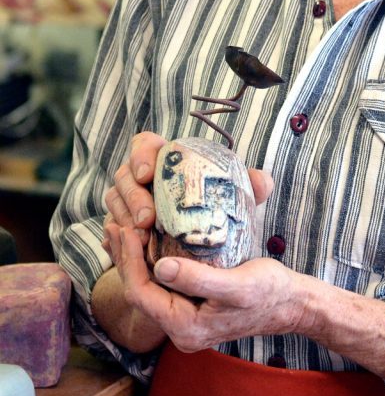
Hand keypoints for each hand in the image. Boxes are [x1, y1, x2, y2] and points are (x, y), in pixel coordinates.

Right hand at [102, 131, 273, 260]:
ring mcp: (124, 202)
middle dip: (133, 196)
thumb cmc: (213, 208)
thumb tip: (263, 181)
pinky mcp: (118, 226)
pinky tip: (131, 250)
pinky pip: (111, 230)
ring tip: (142, 237)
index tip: (148, 174)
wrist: (194, 243)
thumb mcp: (231, 198)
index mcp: (163, 159)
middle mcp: (138, 177)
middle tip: (148, 218)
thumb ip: (248, 187)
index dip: (140, 155)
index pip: (144, 144)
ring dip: (124, 220)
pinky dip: (118, 240)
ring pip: (114, 203)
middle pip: (124, 176)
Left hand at [115, 226, 305, 352]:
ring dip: (134, 260)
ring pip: (148, 290)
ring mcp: (186, 322)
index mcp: (186, 328)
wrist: (292, 304)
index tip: (127, 228)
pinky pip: (161, 288)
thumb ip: (199, 279)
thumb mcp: (238, 284)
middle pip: (140, 293)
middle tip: (117, 223)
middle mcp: (181, 331)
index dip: (129, 261)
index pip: (143, 294)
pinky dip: (150, 264)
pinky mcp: (193, 309)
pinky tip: (147, 243)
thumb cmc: (270, 292)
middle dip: (125, 259)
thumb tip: (159, 267)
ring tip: (124, 229)